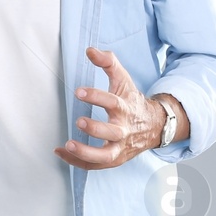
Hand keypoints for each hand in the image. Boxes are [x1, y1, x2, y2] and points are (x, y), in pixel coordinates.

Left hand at [54, 46, 164, 168]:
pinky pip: (95, 165)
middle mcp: (123, 130)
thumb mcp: (123, 80)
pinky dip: (77, 162)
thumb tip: (90, 50)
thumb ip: (108, 63)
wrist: (154, 126)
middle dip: (96, 129)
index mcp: (125, 108)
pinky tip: (60, 152)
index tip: (79, 91)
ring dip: (86, 153)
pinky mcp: (114, 159)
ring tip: (67, 145)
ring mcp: (119, 147)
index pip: (112, 102)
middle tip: (79, 122)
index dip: (96, 96)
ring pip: (105, 156)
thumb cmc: (132, 101)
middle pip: (112, 133)